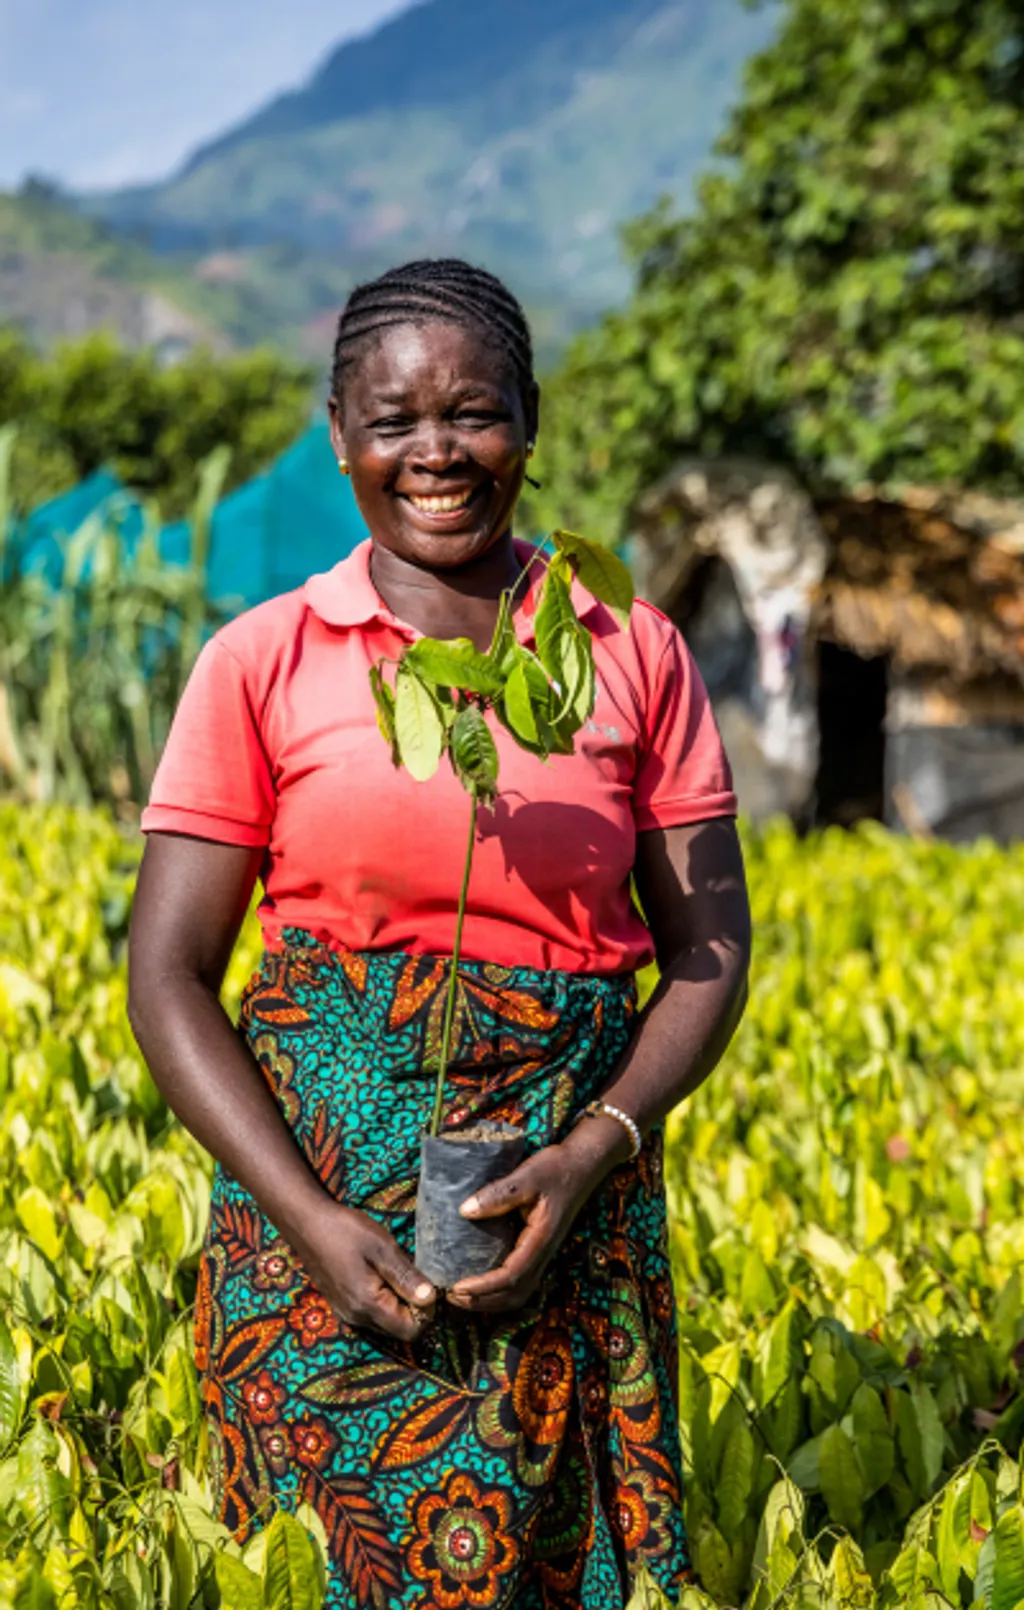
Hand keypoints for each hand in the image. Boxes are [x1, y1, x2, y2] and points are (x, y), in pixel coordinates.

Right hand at [294, 1201, 435, 1341]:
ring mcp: (346, 1313)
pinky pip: (371, 1314)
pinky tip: (380, 1275)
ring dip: (398, 1304)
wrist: (307, 1224)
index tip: (427, 1285)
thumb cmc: (345, 1231)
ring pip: (384, 1322)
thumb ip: (406, 1276)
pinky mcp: (341, 1305)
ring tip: (397, 1273)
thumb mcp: (382, 1248)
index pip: (410, 1330)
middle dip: (413, 1309)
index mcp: (368, 1305)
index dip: (426, 1312)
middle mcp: (357, 1318)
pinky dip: (383, 1301)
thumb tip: (431, 1298)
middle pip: (397, 1329)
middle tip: (415, 1276)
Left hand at [446, 1122, 628, 1313]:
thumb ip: (499, 1193)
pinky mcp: (538, 1249)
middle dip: (483, 1301)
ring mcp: (542, 1253)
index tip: (457, 1287)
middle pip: (515, 1294)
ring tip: (462, 1296)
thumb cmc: (556, 1169)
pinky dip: (499, 1291)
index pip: (511, 1275)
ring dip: (490, 1300)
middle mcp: (543, 1253)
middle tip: (451, 1296)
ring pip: (519, 1292)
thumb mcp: (527, 1175)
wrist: (581, 1166)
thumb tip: (464, 1211)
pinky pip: (520, 1281)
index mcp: (540, 1239)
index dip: (483, 1286)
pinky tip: (480, 1283)